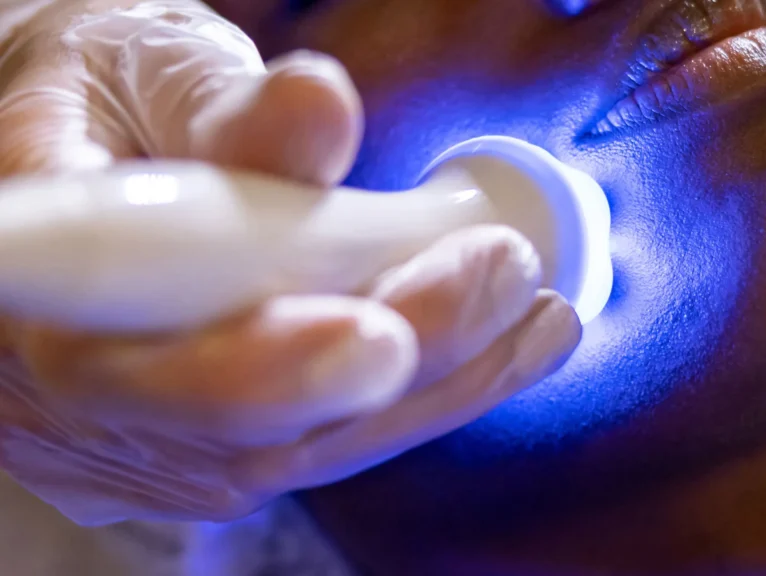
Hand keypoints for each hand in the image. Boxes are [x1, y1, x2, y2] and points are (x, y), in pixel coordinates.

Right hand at [0, 0, 581, 524]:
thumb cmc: (104, 95)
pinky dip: (430, 393)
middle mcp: (71, 402)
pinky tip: (508, 341)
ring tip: (534, 308)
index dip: (252, 372)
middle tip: (500, 276)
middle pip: (236, 433)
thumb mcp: (147, 69)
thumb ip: (227, 111)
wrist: (87, 147)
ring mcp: (146, 440)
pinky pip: (329, 442)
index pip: (119, 368)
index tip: (379, 332)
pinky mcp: (210, 447)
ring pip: (302, 452)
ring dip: (440, 383)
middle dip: (395, 366)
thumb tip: (319, 109)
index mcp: (25, 296)